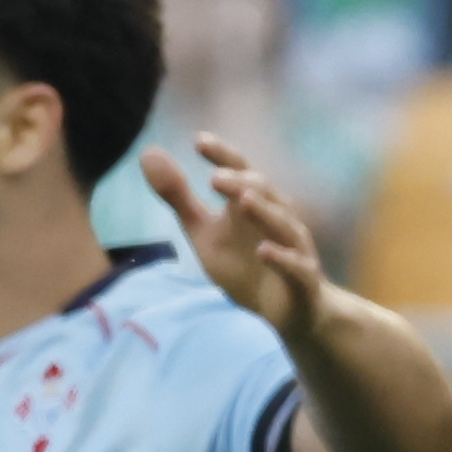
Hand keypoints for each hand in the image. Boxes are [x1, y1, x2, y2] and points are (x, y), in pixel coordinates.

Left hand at [144, 136, 330, 334]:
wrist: (286, 310)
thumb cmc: (244, 264)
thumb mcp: (203, 231)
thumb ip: (178, 196)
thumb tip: (148, 153)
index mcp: (252, 203)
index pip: (239, 171)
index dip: (223, 156)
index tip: (199, 141)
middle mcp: (277, 218)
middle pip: (263, 193)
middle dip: (240, 183)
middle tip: (214, 176)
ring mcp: (294, 247)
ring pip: (283, 224)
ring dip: (264, 211)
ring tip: (242, 199)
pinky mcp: (302, 280)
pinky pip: (296, 266)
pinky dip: (282, 258)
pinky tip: (264, 251)